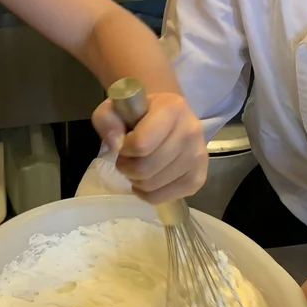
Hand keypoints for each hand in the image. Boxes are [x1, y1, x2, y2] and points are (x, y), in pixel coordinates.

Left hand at [92, 91, 206, 203]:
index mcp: (173, 108)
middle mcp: (191, 131)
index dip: (124, 149)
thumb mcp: (115, 108)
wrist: (168, 117)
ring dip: (136, 180)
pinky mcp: (198, 179)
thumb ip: (107, 120)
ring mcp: (198, 157)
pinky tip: (148, 178)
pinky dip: (147, 193)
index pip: (141, 144)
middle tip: (126, 158)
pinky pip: (161, 198)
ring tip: (137, 166)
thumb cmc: (140, 113)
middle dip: (127, 167)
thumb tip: (114, 145)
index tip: (123, 143)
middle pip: (145, 168)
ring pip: (152, 185)